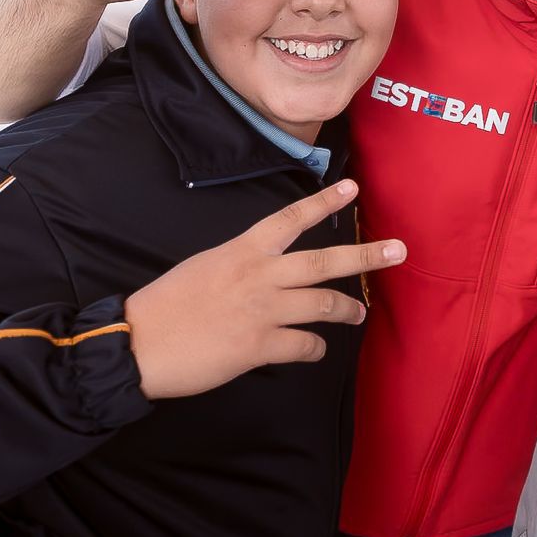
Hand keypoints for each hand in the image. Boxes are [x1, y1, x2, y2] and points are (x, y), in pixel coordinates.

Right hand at [124, 180, 406, 398]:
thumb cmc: (165, 304)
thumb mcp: (205, 266)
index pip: (290, 219)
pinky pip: (304, 345)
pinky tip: (316, 348)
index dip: (324, 202)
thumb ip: (241, 264)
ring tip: (360, 312)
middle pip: (324, 261)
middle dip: (366, 256)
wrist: (139, 343)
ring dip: (348, 309)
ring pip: (323, 305)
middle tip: (398, 251)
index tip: (351, 188)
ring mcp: (263, 311)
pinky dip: (315, 347)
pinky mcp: (259, 346)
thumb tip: (265, 272)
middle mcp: (259, 275)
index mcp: (242, 250)